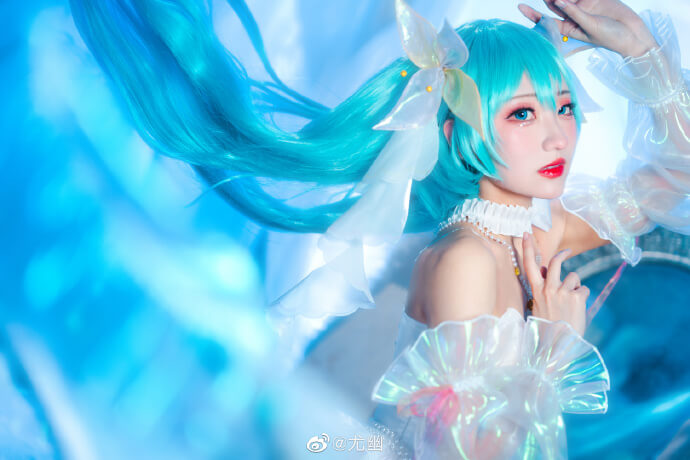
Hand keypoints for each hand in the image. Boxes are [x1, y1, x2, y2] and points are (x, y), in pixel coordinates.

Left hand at [518, 0, 657, 57]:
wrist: (633, 34)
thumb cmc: (611, 38)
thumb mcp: (590, 27)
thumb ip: (575, 14)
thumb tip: (559, 1)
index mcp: (567, 29)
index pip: (547, 20)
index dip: (533, 14)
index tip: (520, 7)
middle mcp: (573, 16)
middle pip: (554, 4)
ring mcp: (583, 6)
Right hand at [522, 232, 588, 335]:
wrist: (557, 346)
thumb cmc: (547, 328)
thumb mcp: (539, 307)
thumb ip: (543, 290)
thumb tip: (548, 274)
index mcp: (536, 291)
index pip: (529, 265)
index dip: (527, 248)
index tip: (526, 234)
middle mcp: (548, 289)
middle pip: (555, 262)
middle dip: (562, 255)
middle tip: (567, 252)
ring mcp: (562, 292)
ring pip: (573, 276)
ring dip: (575, 286)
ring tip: (572, 302)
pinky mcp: (577, 297)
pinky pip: (583, 289)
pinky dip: (583, 297)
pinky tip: (578, 309)